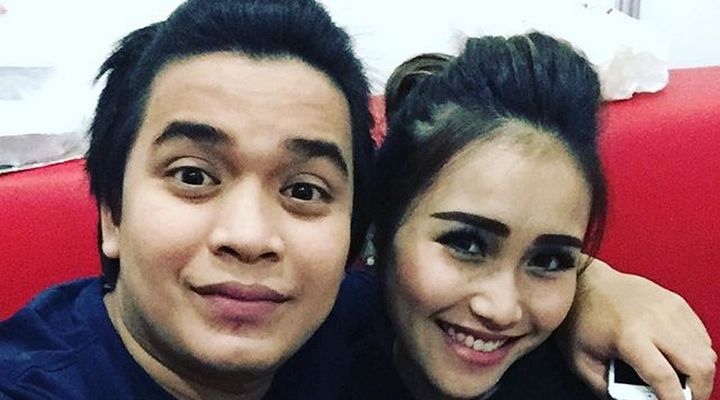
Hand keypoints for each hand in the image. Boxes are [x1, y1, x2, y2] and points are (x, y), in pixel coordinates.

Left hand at [558, 258, 715, 399]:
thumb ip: (607, 388)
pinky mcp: (676, 302)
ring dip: (699, 373)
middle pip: (699, 366)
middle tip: (682, 398)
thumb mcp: (581, 361)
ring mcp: (669, 308)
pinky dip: (698, 353)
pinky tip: (679, 357)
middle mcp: (655, 321)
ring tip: (680, 379)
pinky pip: (702, 335)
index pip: (665, 377)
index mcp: (629, 337)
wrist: (584, 282)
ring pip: (706, 352)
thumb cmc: (580, 320)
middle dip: (698, 392)